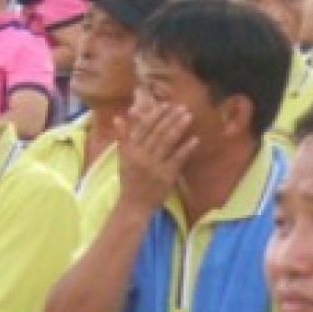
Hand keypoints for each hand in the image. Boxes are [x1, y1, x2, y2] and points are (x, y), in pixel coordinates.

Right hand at [114, 98, 197, 213]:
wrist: (133, 206)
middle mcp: (142, 155)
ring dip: (179, 127)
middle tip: (183, 107)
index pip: (143, 127)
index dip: (155, 115)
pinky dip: (187, 148)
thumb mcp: (122, 159)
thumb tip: (117, 117)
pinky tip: (195, 139)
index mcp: (131, 150)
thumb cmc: (129, 182)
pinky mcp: (166, 176)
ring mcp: (154, 166)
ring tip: (189, 117)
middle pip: (157, 131)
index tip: (166, 105)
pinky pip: (178, 159)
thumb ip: (122, 138)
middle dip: (170, 117)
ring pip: (167, 142)